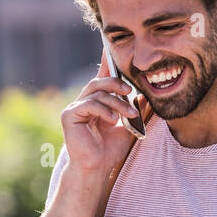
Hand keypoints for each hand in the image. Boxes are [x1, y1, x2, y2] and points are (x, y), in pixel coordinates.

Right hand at [60, 53, 142, 180]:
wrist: (99, 169)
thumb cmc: (111, 150)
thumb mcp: (129, 125)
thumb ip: (136, 109)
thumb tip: (147, 94)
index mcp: (96, 103)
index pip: (102, 78)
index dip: (107, 62)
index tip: (111, 47)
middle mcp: (83, 103)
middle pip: (99, 81)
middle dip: (117, 83)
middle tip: (132, 91)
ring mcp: (74, 109)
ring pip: (96, 92)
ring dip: (117, 102)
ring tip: (129, 116)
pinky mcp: (69, 116)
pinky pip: (89, 104)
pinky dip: (104, 110)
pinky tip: (113, 121)